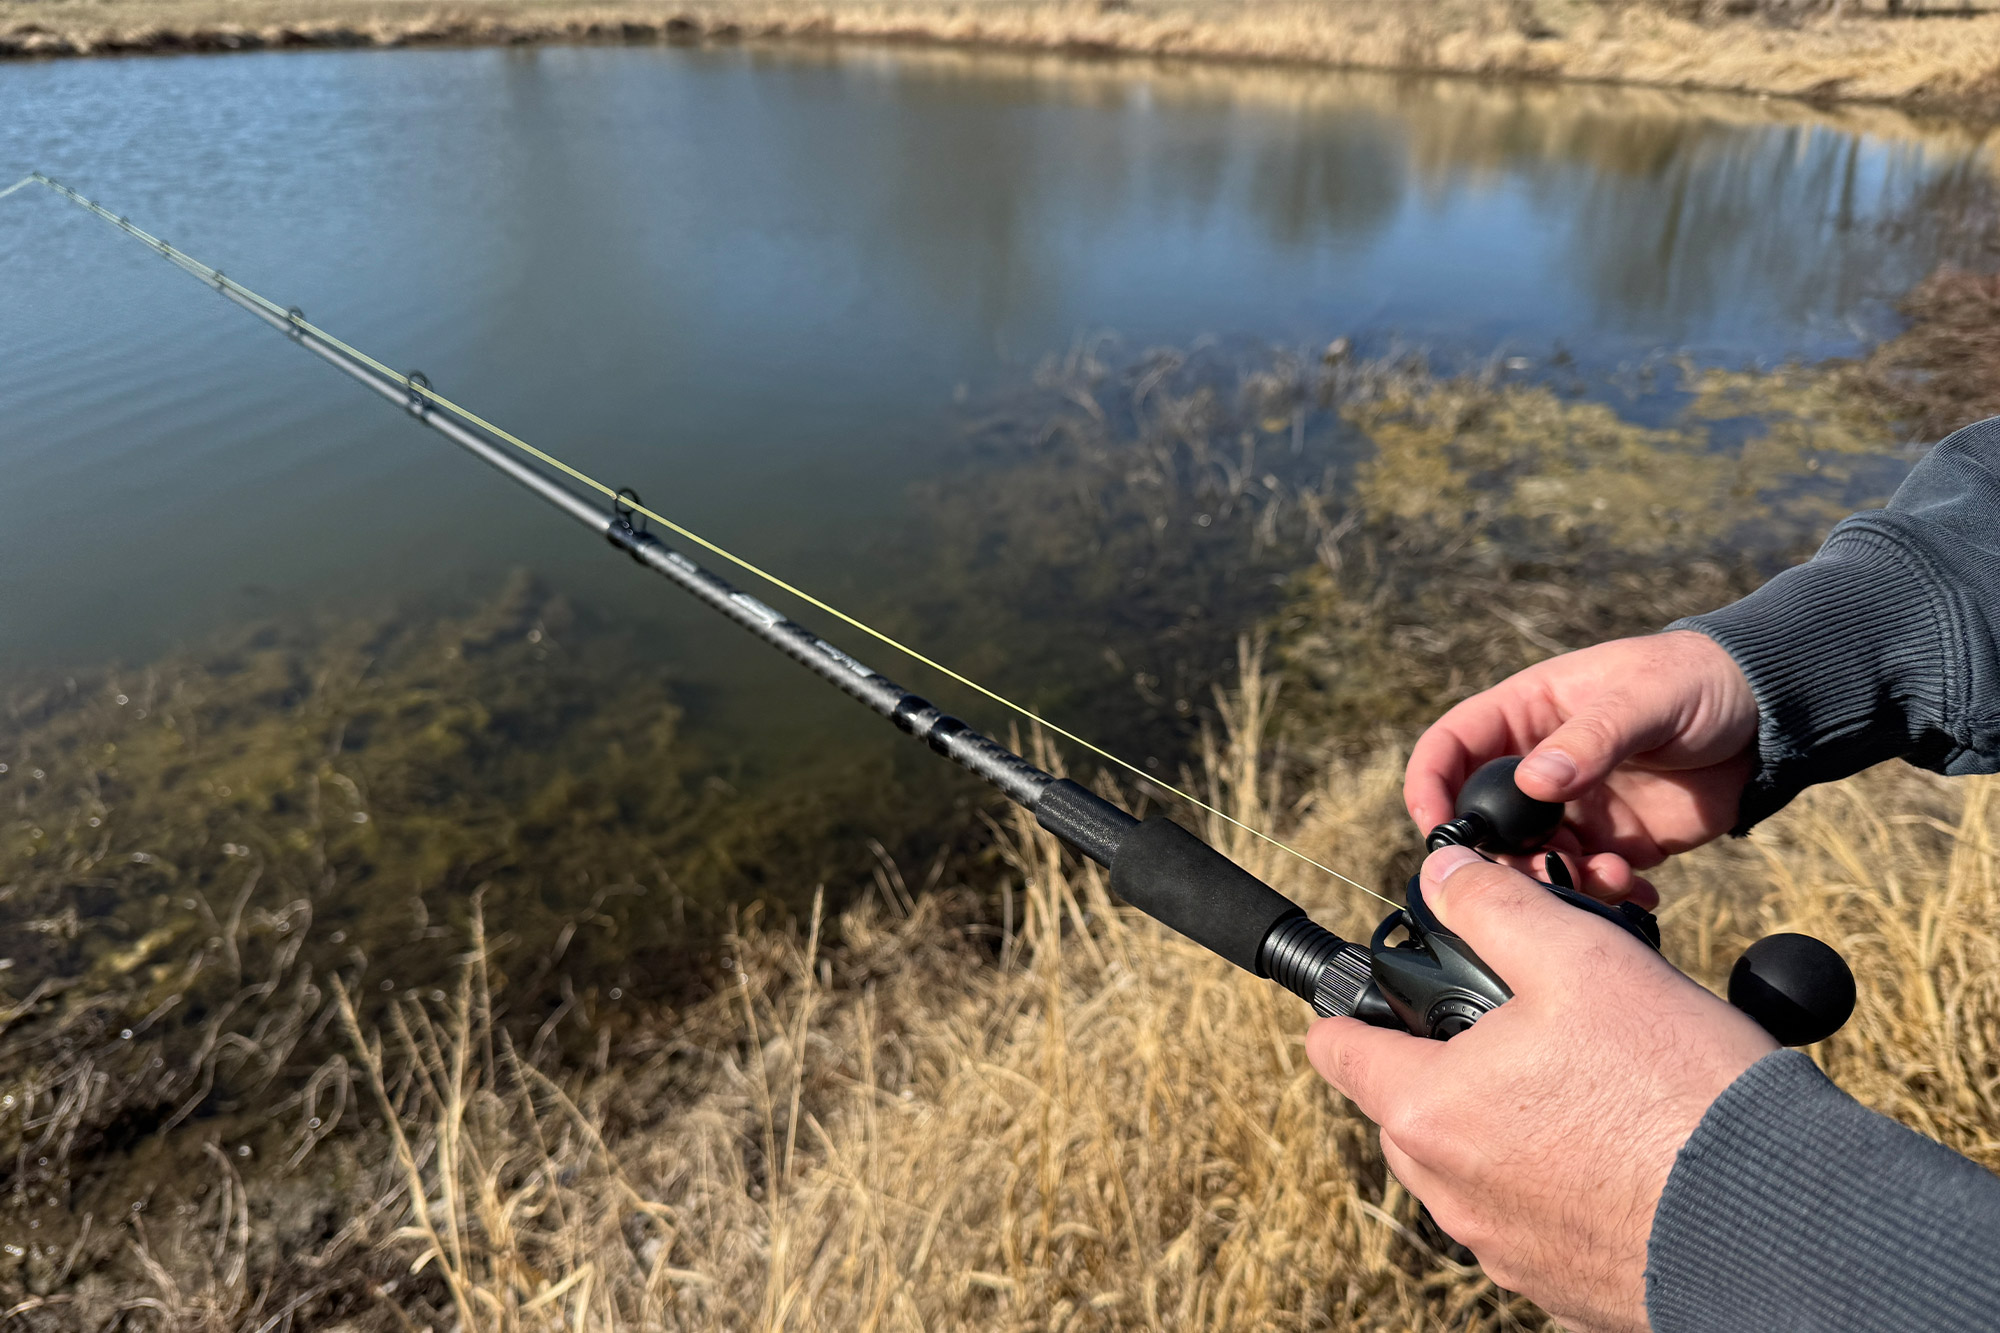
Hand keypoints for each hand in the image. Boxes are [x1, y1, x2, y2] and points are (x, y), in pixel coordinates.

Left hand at [1307, 847, 1776, 1331]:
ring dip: (1502, 1124)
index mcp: (1428, 1112)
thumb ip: (1492, 907)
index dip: (1353, 1007)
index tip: (1385, 990)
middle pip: (1404, 1108)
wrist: (1782, 1222)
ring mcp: (1503, 1251)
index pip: (1336, 1051)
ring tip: (1588, 1085)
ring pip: (1469, 1166)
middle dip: (1444, 1062)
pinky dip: (1556, 1183)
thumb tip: (1444, 874)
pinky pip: (1531, 1220)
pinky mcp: (1561, 1289)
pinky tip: (1621, 1151)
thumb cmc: (1676, 1086)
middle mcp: (1449, 1193)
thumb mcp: (1579, 958)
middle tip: (1522, 1027)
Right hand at [1405, 630, 1757, 905]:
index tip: (1437, 830)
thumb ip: (1591, 739)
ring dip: (1554, 881)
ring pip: (1530, 860)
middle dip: (1498, 856)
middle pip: (1483, 819)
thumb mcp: (1644, 698)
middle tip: (1537, 872)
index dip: (1429, 785)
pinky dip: (1601, 898)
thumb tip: (1534, 782)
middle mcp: (1538, 765)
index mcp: (1527, 713)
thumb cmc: (1698, 680)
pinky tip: (1636, 891)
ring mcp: (1574, 808)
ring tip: (1607, 878)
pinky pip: (1585, 882)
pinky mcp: (1614, 843)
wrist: (1770, 717)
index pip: (1451, 747)